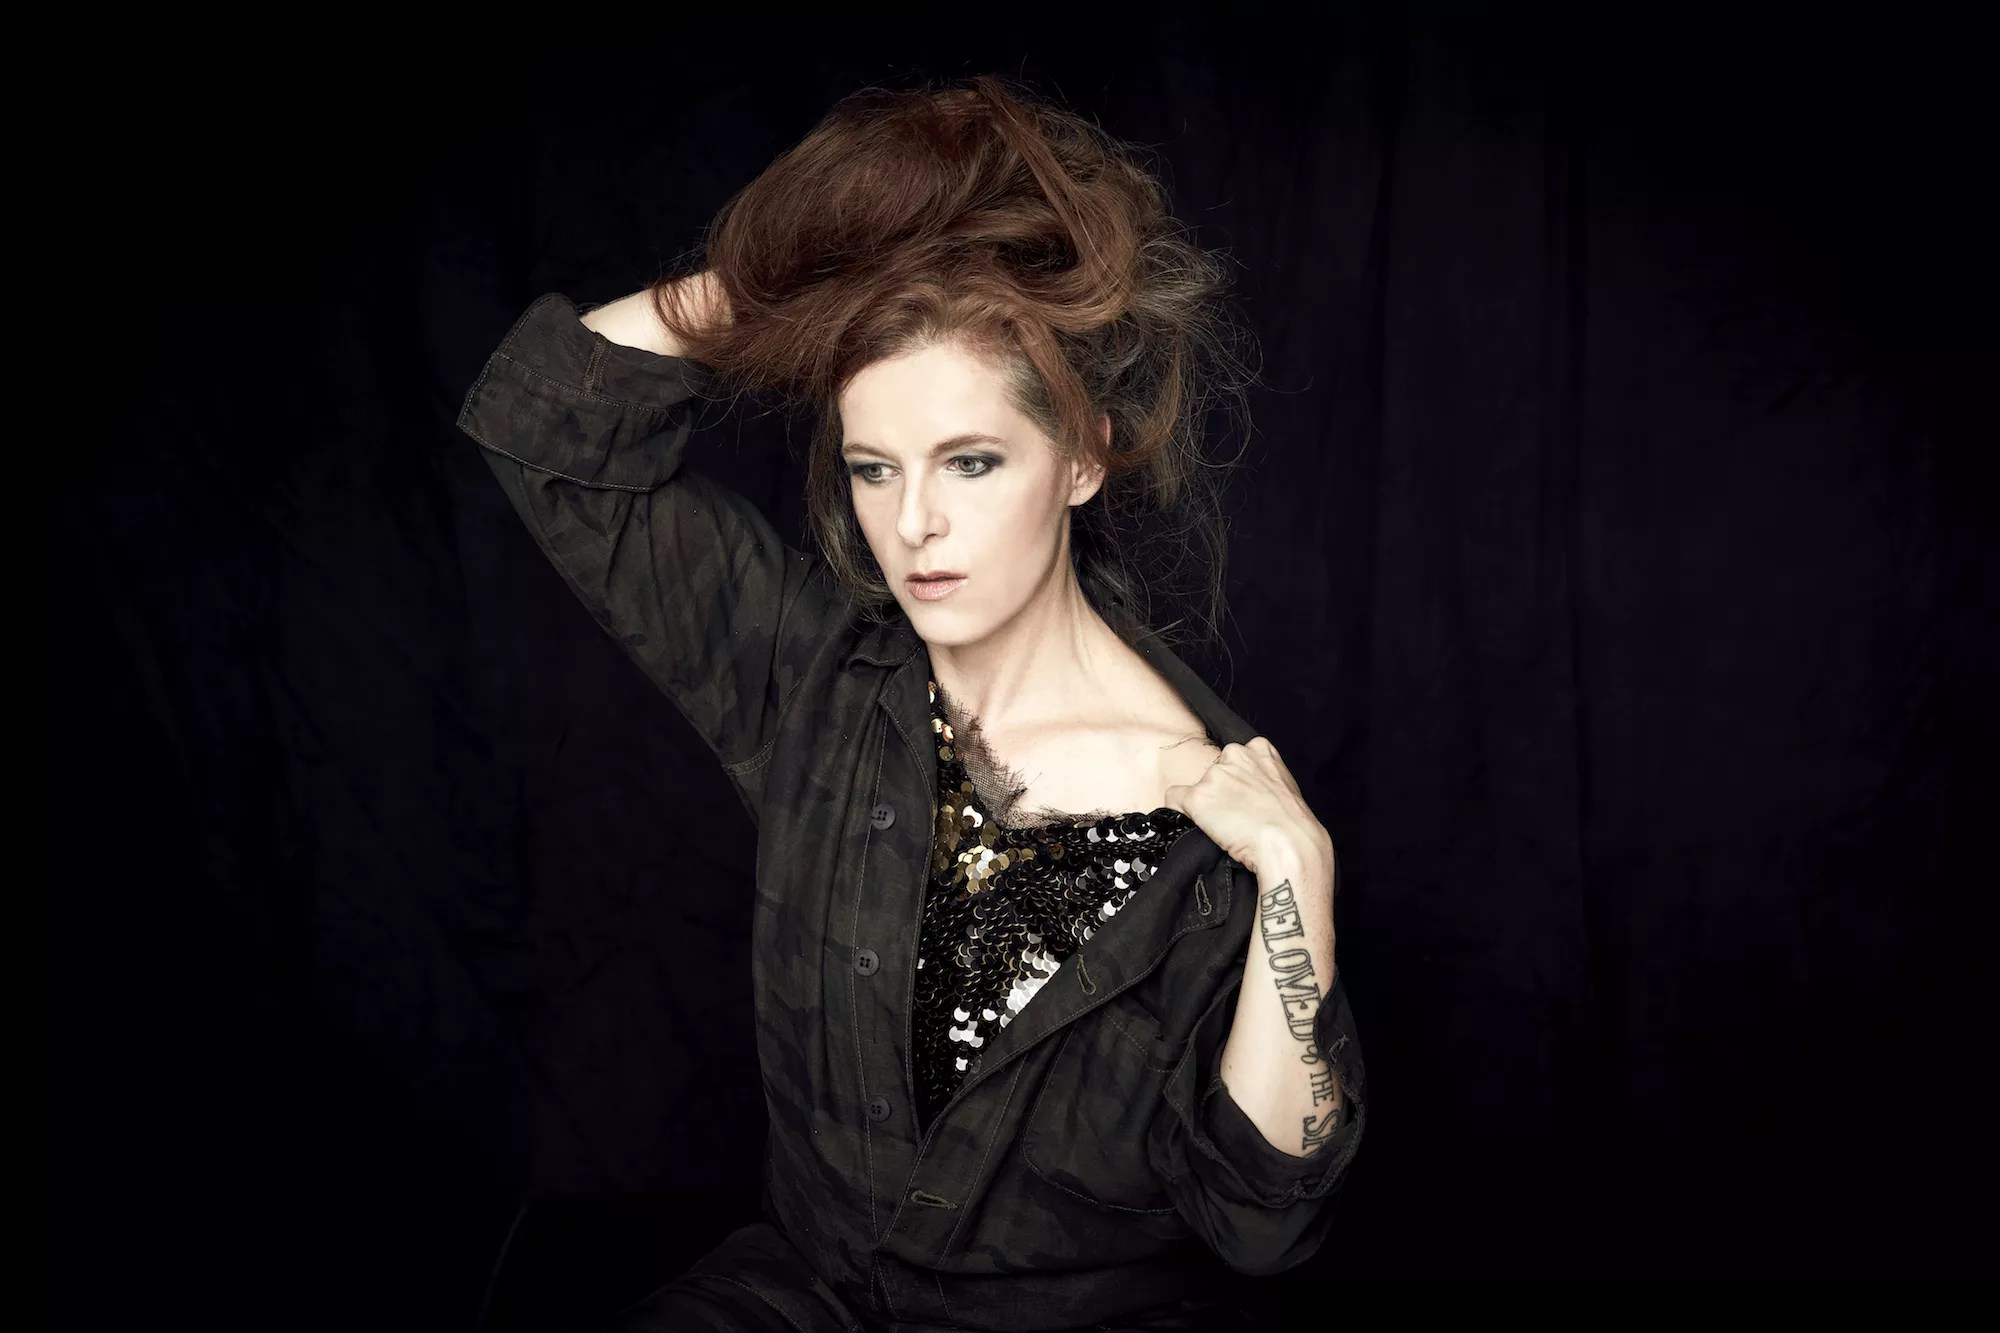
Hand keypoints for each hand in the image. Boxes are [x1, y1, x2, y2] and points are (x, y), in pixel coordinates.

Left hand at [1160, 737, 1332, 881]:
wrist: (1287, 844)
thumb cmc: (1293, 824)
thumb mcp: (1284, 786)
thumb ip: (1263, 777)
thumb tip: (1247, 792)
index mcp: (1259, 749)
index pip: (1234, 759)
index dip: (1236, 782)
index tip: (1243, 799)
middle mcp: (1234, 754)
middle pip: (1215, 772)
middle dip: (1220, 791)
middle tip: (1236, 816)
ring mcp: (1214, 775)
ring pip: (1197, 789)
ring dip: (1205, 805)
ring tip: (1227, 826)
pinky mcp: (1198, 796)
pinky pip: (1174, 799)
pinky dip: (1179, 812)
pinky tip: (1198, 825)